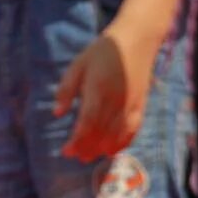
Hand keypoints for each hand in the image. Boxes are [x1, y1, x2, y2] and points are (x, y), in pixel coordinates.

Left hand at [57, 20, 159, 161]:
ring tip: (90, 157)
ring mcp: (131, 104)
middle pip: (101, 132)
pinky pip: (134, 129)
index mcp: (98, 90)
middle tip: (75, 156)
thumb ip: (66, 90)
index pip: (87, 123)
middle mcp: (116, 100)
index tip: (66, 151)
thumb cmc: (101, 52)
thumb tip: (56, 113)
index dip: (77, 140)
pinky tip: (113, 150)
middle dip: (87, 148)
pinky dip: (124, 142)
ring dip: (103, 148)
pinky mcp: (141, 104)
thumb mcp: (77, 66)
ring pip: (118, 134)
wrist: (135, 40)